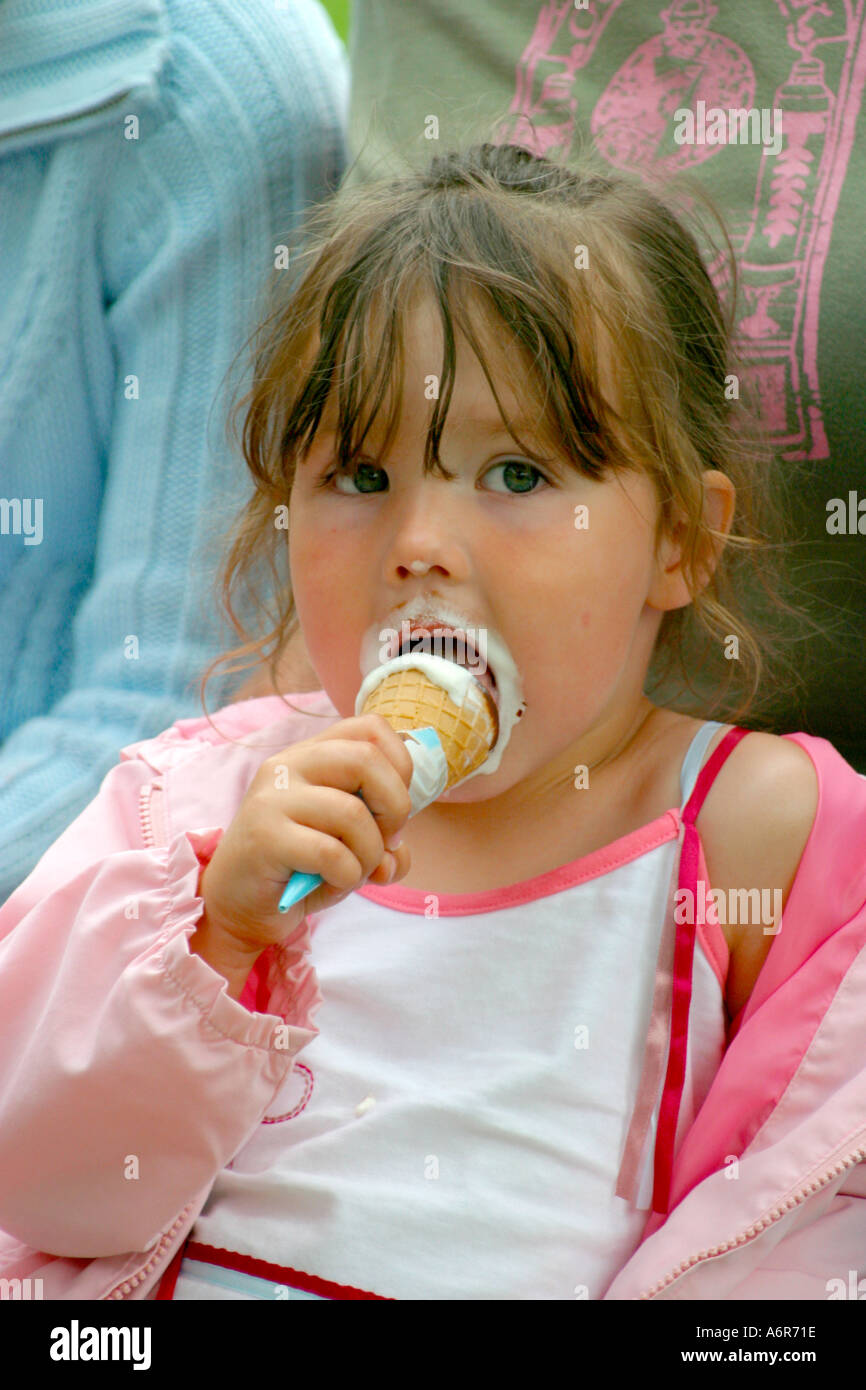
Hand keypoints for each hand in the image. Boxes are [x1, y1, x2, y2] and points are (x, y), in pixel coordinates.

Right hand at [191, 715, 413, 976]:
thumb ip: (386, 839)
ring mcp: (272, 798)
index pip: (370, 727)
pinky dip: (348, 876)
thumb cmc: (302, 867)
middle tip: (386, 841)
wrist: (240, 903)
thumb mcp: (353, 845)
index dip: (400, 765)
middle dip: (396, 806)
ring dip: (370, 854)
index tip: (393, 807)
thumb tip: (396, 854)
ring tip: (354, 871)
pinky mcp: (264, 837)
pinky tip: (332, 883)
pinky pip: (331, 853)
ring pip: (353, 813)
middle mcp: (289, 765)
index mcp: (312, 754)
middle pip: (366, 758)